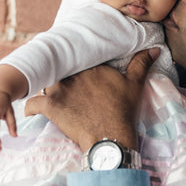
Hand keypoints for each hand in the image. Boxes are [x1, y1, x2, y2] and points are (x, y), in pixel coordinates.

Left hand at [24, 48, 157, 152]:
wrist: (109, 137)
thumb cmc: (123, 111)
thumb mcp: (135, 85)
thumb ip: (141, 64)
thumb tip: (154, 48)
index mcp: (92, 66)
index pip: (78, 59)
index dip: (76, 65)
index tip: (77, 73)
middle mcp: (73, 74)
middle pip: (60, 69)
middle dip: (59, 74)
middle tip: (61, 85)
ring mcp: (60, 89)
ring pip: (44, 82)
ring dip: (45, 89)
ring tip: (48, 96)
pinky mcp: (50, 106)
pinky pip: (31, 103)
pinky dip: (30, 108)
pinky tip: (33, 112)